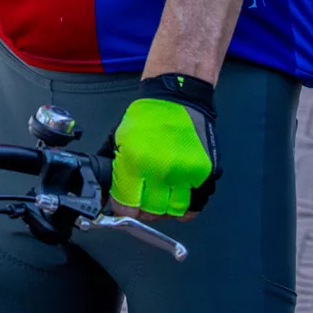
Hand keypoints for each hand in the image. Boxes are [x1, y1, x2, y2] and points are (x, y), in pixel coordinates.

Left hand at [106, 73, 220, 220]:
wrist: (178, 99)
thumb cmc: (147, 118)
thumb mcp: (119, 138)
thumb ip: (113, 169)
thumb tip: (106, 197)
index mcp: (136, 161)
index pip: (127, 205)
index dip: (122, 209)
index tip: (122, 206)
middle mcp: (163, 171)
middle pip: (152, 212)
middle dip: (143, 210)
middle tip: (141, 200)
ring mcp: (187, 175)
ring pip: (175, 212)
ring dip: (165, 210)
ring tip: (160, 197)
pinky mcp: (206, 176)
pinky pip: (195, 205)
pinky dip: (186, 206)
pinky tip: (177, 195)